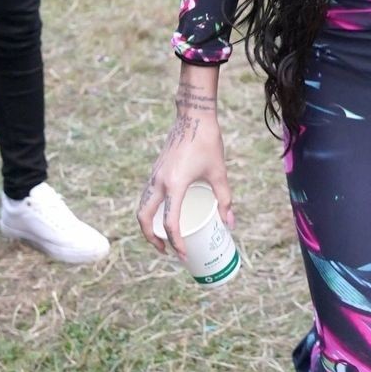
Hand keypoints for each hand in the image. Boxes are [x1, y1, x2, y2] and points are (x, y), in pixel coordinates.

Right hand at [137, 85, 233, 256]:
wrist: (193, 116)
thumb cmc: (208, 143)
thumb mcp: (219, 173)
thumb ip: (224, 199)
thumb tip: (229, 224)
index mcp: (174, 184)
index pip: (171, 222)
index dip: (176, 242)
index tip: (182, 255)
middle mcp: (159, 182)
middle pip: (144, 218)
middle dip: (151, 238)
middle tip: (166, 249)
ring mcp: (154, 175)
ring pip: (141, 206)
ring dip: (147, 224)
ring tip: (162, 236)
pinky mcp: (155, 170)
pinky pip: (146, 196)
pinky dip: (149, 210)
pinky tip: (163, 215)